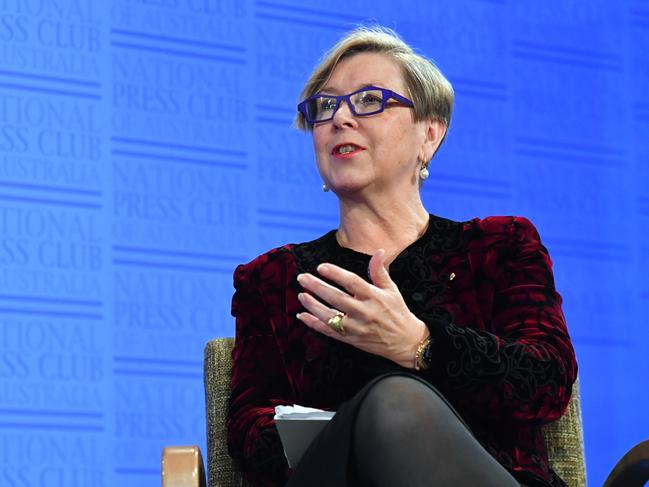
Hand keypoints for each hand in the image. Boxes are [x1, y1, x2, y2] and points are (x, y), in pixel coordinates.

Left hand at [296, 249, 429, 367]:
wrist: (405, 341)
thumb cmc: (397, 312)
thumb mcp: (392, 289)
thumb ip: (380, 271)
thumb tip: (379, 251)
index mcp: (374, 297)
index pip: (352, 282)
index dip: (335, 274)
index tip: (321, 267)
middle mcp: (364, 312)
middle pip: (336, 298)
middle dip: (317, 287)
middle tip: (302, 278)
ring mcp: (356, 328)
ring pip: (330, 316)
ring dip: (313, 306)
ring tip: (301, 294)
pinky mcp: (351, 340)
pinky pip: (329, 332)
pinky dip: (314, 324)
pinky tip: (302, 316)